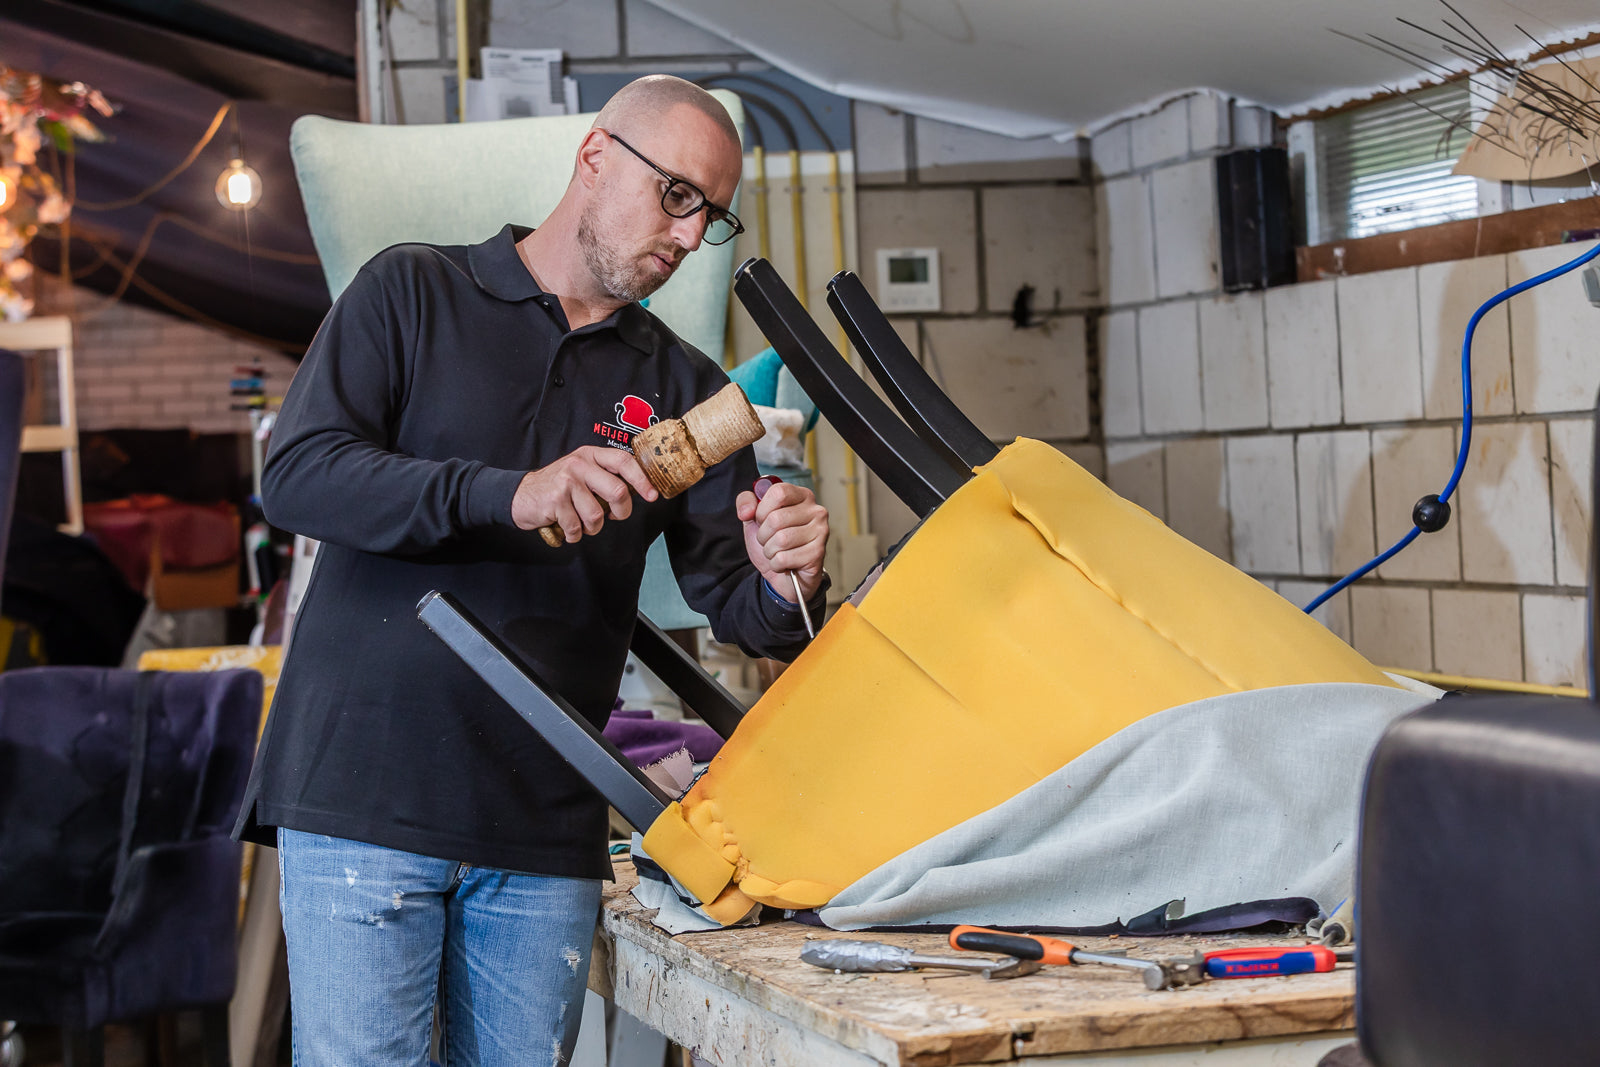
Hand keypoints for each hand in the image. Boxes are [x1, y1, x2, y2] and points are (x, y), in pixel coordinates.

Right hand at [513, 446, 657, 542]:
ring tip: (581, 522)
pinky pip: (577, 527)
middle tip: (613, 516)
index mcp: (590, 455)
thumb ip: (605, 476)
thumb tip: (638, 490)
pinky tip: (567, 527)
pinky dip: (574, 535)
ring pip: (597, 515)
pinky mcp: (555, 501)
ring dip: (592, 527)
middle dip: (621, 512)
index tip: (652, 495)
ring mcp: (566, 482)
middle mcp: (579, 465)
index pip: (623, 461)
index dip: (642, 479)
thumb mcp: (581, 472)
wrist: (520, 495)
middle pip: (618, 491)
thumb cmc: (557, 487)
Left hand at [735, 481, 828, 601]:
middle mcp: (816, 511)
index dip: (762, 509)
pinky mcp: (818, 553)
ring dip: (770, 551)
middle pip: (776, 519)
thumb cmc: (773, 542)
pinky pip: (784, 558)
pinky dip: (776, 564)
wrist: (785, 576)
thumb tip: (747, 510)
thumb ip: (746, 503)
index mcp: (802, 496)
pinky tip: (785, 563)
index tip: (762, 520)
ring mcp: (820, 531)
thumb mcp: (754, 519)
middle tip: (770, 541)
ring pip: (781, 540)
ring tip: (777, 552)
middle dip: (763, 535)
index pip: (778, 492)